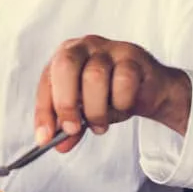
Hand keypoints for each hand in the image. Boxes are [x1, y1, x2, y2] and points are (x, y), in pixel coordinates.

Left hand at [33, 35, 191, 152]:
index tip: (46, 138)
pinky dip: (121, 102)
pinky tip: (122, 106)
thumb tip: (59, 145)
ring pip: (95, 76)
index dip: (44, 111)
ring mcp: (108, 48)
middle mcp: (84, 46)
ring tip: (101, 124)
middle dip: (66, 103)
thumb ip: (71, 127)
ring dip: (97, 110)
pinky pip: (123, 81)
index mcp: (64, 56)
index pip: (47, 81)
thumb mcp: (85, 112)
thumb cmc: (110, 95)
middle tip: (72, 129)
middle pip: (65, 66)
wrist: (148, 89)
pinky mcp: (133, 55)